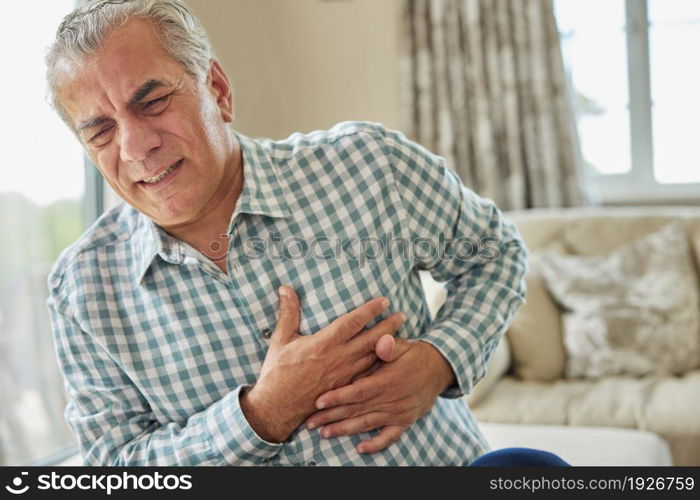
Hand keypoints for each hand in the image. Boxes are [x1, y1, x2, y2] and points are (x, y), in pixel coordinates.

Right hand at [240, 286, 405, 442]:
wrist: (277, 407)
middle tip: (402, 316)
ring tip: (400, 335)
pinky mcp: (344, 389)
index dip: (370, 310)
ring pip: (372, 358)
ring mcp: (344, 376)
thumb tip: (286, 288)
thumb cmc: (278, 372)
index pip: (352, 322)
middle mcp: (338, 358)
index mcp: (324, 343)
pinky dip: (379, 367)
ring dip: (388, 346)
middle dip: (388, 326)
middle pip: (370, 339)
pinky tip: (388, 362)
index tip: (384, 301)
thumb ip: (288, 312)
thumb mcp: (281, 339)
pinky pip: (367, 375)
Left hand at [305, 336, 454, 453]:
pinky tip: (360, 449)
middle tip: (310, 422)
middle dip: (332, 417)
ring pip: (367, 424)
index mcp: (388, 380)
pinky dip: (376, 445)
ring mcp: (399, 412)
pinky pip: (390, 437)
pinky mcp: (405, 421)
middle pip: (357, 410)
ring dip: (345, 430)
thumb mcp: (403, 345)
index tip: (319, 401)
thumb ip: (390, 345)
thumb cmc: (415, 354)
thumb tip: (382, 341)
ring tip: (324, 434)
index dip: (338, 397)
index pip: (358, 391)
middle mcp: (392, 399)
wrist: (439, 369)